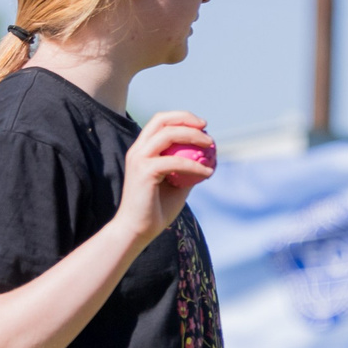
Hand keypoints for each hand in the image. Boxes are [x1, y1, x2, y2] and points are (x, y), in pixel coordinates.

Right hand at [112, 111, 214, 249]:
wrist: (136, 230)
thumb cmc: (156, 211)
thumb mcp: (176, 186)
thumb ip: (187, 169)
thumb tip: (208, 159)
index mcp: (142, 150)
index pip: (160, 122)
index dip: (181, 117)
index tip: (202, 125)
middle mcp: (138, 150)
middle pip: (162, 120)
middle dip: (186, 118)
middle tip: (206, 127)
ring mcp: (139, 159)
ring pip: (168, 134)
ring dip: (193, 136)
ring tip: (210, 145)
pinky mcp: (145, 171)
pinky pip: (175, 162)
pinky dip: (194, 165)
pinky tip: (208, 172)